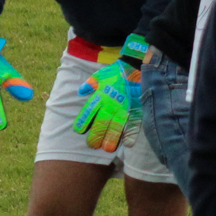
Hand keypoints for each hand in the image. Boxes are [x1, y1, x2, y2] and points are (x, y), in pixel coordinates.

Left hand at [73, 34, 149, 152]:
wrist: (137, 65)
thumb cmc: (117, 71)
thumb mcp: (100, 74)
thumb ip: (90, 84)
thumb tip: (81, 91)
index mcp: (101, 95)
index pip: (89, 111)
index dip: (83, 122)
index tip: (79, 131)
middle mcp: (111, 103)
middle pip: (101, 122)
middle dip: (96, 135)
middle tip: (92, 145)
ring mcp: (125, 107)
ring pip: (116, 126)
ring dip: (111, 138)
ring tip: (107, 149)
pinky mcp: (136, 109)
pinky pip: (133, 123)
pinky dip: (130, 134)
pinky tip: (127, 144)